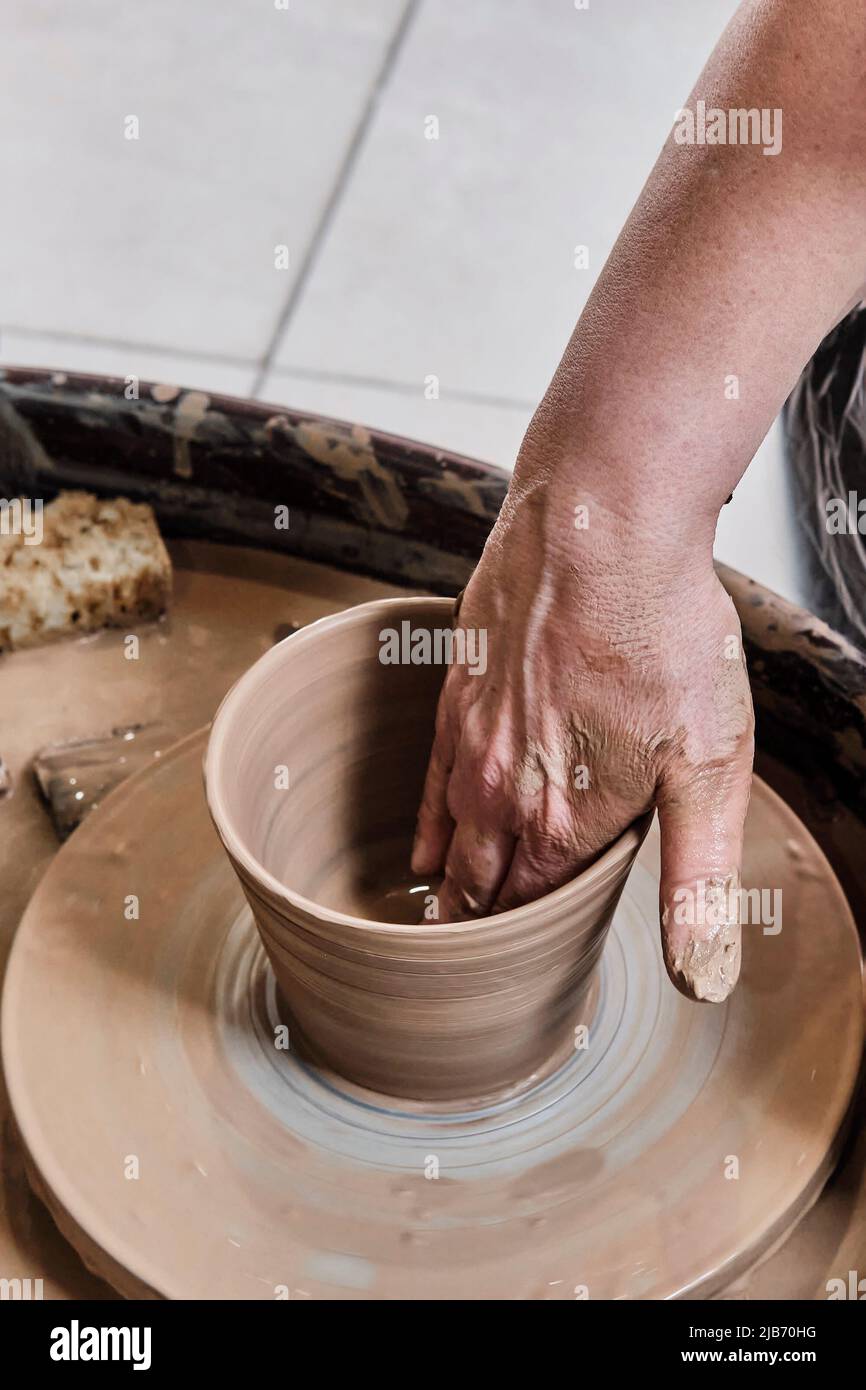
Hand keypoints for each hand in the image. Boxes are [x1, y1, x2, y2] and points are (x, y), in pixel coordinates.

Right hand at [411, 481, 753, 1002]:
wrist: (598, 526)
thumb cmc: (663, 634)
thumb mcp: (708, 766)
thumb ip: (697, 878)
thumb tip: (697, 974)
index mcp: (564, 821)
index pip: (526, 909)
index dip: (517, 947)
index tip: (505, 979)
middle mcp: (505, 791)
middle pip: (479, 881)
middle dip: (473, 927)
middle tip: (460, 967)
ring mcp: (473, 741)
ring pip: (451, 834)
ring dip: (447, 882)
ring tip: (437, 922)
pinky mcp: (459, 690)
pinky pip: (429, 777)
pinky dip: (426, 821)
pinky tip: (422, 846)